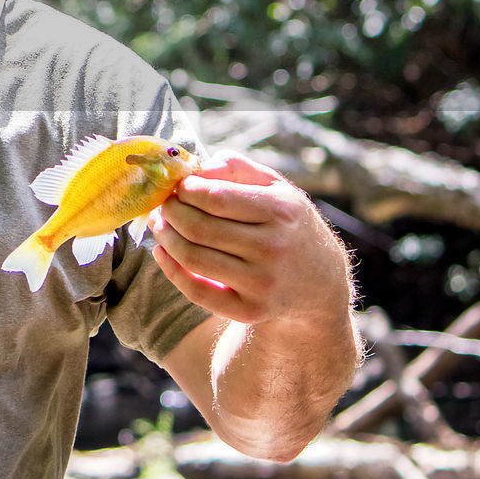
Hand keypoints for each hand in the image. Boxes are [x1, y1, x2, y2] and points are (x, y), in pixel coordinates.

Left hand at [148, 152, 352, 328]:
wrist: (319, 283)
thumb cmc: (286, 224)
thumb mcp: (275, 187)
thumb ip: (236, 167)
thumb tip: (198, 169)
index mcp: (281, 211)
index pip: (216, 197)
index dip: (186, 190)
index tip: (178, 186)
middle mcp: (274, 249)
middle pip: (198, 228)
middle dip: (170, 212)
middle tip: (163, 204)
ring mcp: (263, 283)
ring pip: (192, 257)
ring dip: (165, 237)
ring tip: (160, 224)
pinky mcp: (250, 311)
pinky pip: (197, 291)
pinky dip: (170, 270)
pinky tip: (162, 252)